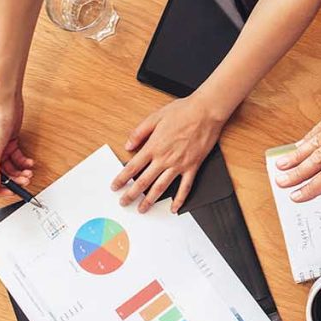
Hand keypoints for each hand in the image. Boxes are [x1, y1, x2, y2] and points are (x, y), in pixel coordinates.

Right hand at [0, 91, 35, 195]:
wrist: (7, 103)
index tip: (10, 192)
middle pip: (0, 175)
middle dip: (13, 180)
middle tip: (24, 182)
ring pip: (10, 168)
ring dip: (20, 173)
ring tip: (28, 174)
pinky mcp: (9, 144)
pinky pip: (17, 159)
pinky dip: (24, 162)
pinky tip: (29, 163)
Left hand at [113, 95, 226, 212]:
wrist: (206, 111)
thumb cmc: (183, 111)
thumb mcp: (155, 117)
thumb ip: (139, 132)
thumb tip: (128, 145)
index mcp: (154, 146)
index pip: (132, 167)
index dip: (121, 179)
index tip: (115, 187)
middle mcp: (164, 158)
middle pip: (143, 181)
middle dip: (131, 194)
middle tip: (124, 202)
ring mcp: (179, 164)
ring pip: (161, 187)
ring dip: (150, 200)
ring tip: (142, 209)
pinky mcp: (192, 166)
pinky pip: (185, 187)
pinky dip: (179, 200)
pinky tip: (174, 208)